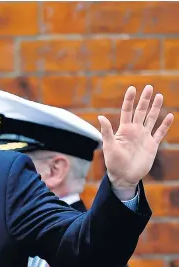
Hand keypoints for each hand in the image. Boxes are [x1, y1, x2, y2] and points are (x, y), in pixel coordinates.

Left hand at [98, 85, 173, 199]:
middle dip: (144, 99)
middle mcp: (134, 131)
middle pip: (140, 111)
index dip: (130, 100)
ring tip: (159, 96)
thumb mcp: (109, 146)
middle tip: (149, 87)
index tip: (132, 88)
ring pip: (151, 119)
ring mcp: (144, 137)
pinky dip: (165, 125)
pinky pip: (160, 133)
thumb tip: (100, 116)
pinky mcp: (152, 146)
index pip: (127, 111)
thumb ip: (107, 131)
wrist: (124, 176)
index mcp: (124, 130)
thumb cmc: (113, 162)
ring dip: (155, 108)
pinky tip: (170, 116)